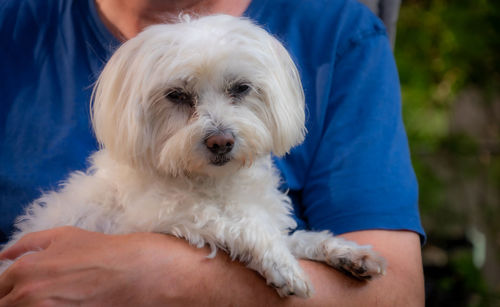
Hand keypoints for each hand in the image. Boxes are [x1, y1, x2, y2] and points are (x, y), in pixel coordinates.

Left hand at [0, 226, 205, 305]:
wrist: (131, 271)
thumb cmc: (99, 250)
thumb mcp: (63, 235)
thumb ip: (28, 243)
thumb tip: (4, 254)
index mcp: (25, 270)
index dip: (5, 288)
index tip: (15, 288)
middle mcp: (29, 294)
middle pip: (5, 303)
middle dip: (13, 298)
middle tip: (36, 293)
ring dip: (26, 304)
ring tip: (51, 296)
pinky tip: (60, 300)